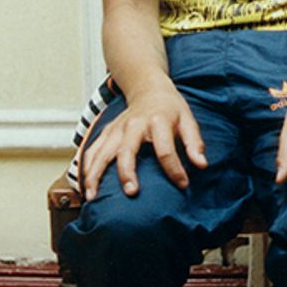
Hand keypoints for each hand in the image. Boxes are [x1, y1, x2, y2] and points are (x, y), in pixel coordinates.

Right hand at [80, 87, 206, 199]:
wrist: (148, 89)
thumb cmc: (170, 108)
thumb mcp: (188, 120)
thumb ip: (194, 143)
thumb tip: (202, 165)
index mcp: (157, 121)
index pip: (166, 149)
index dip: (175, 169)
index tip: (183, 184)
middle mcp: (133, 125)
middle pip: (126, 150)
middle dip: (127, 172)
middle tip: (131, 192)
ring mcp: (116, 129)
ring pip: (101, 153)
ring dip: (95, 175)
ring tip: (93, 198)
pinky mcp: (105, 133)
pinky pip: (91, 152)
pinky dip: (85, 169)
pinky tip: (84, 187)